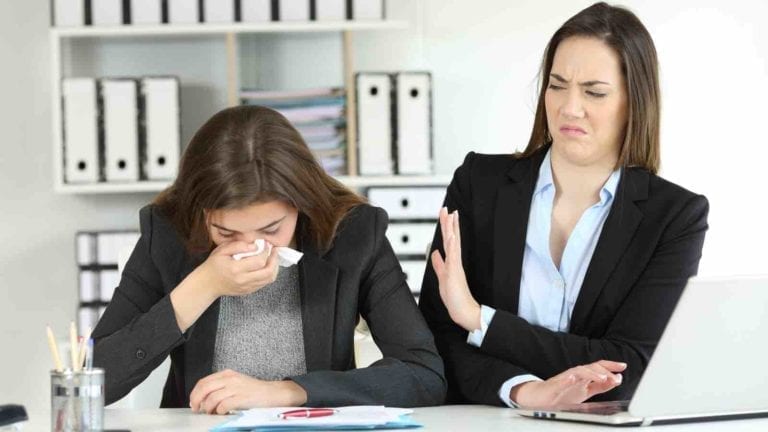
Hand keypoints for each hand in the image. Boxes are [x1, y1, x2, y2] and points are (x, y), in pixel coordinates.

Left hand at [189, 369, 307, 414]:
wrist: (273, 393)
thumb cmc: (255, 390)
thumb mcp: (236, 382)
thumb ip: (221, 386)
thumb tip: (204, 398)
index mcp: (227, 374)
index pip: (204, 382)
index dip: (195, 393)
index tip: (193, 402)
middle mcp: (230, 379)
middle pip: (205, 389)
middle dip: (197, 401)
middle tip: (197, 409)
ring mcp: (236, 388)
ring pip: (212, 398)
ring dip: (208, 408)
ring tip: (211, 412)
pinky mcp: (242, 398)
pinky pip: (224, 405)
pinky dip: (219, 411)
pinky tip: (222, 412)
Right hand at [197, 240, 279, 297]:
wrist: (207, 284)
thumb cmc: (213, 265)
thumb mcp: (221, 250)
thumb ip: (238, 246)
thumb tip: (255, 245)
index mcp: (236, 269)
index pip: (259, 261)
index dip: (266, 252)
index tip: (267, 244)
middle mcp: (243, 280)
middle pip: (268, 272)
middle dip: (275, 259)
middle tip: (274, 250)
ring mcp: (247, 287)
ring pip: (269, 279)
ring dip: (274, 267)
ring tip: (273, 258)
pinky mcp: (248, 291)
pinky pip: (264, 283)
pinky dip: (269, 274)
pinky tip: (267, 266)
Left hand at [430, 207, 480, 331]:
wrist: (465, 312)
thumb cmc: (455, 298)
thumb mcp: (442, 277)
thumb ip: (439, 264)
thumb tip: (434, 252)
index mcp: (451, 262)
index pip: (449, 241)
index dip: (447, 227)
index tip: (446, 214)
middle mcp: (454, 261)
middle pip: (451, 238)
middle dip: (448, 223)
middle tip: (447, 208)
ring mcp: (456, 266)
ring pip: (453, 243)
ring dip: (451, 228)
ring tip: (451, 215)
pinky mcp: (456, 272)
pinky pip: (454, 255)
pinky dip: (453, 244)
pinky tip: (452, 234)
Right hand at [511, 360, 626, 407]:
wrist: (541, 398)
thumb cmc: (563, 394)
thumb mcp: (586, 391)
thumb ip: (600, 386)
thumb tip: (616, 379)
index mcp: (584, 376)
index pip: (599, 367)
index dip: (611, 365)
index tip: (623, 366)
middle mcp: (576, 375)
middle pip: (591, 367)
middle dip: (604, 371)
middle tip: (615, 377)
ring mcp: (565, 379)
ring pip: (579, 372)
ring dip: (591, 374)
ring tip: (601, 378)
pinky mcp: (554, 386)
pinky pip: (560, 382)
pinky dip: (567, 379)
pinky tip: (572, 378)